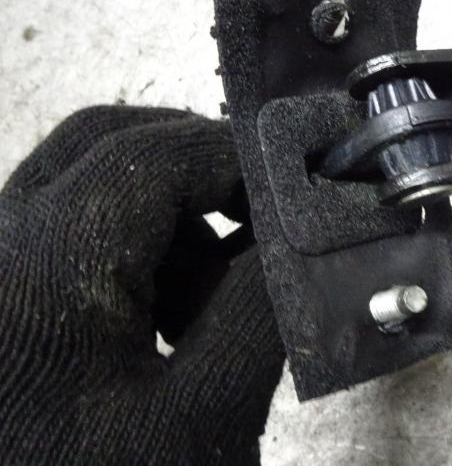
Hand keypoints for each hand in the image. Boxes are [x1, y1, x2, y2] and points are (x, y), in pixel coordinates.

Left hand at [0, 106, 283, 464]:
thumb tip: (297, 233)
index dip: (235, 156)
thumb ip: (260, 307)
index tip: (296, 188)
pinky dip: (131, 249)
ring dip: (165, 212)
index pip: (151, 156)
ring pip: (84, 185)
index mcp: (41, 270)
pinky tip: (162, 319)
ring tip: (209, 289)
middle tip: (256, 217)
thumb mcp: (202, 416)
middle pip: (104, 146)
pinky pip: (66, 233)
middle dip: (196, 170)